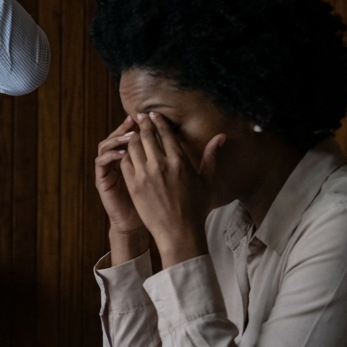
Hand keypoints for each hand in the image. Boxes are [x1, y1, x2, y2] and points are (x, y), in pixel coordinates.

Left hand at [121, 112, 223, 265]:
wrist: (179, 232)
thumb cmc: (196, 207)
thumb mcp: (207, 181)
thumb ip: (211, 156)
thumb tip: (221, 136)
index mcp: (180, 161)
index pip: (165, 133)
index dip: (158, 121)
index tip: (153, 114)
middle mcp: (161, 165)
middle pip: (147, 136)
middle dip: (143, 124)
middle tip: (139, 117)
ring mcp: (145, 175)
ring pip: (133, 147)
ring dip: (132, 138)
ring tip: (132, 133)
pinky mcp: (133, 185)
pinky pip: (125, 163)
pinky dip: (125, 155)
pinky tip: (127, 152)